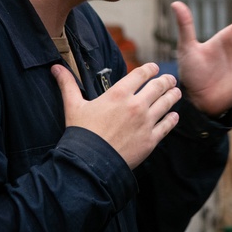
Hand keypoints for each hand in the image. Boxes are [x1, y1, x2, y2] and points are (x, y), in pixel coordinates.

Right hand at [52, 62, 180, 168]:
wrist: (89, 164)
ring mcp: (145, 122)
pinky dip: (172, 118)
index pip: (141, 74)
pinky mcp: (151, 140)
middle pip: (159, 86)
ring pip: (166, 103)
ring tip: (176, 92)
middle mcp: (136, 105)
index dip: (150, 69)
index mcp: (118, 94)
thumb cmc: (81, 134)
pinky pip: (167, 125)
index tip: (154, 68)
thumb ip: (67, 85)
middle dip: (166, 80)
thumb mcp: (73, 106)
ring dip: (173, 95)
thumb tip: (55, 67)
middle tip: (170, 79)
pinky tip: (174, 115)